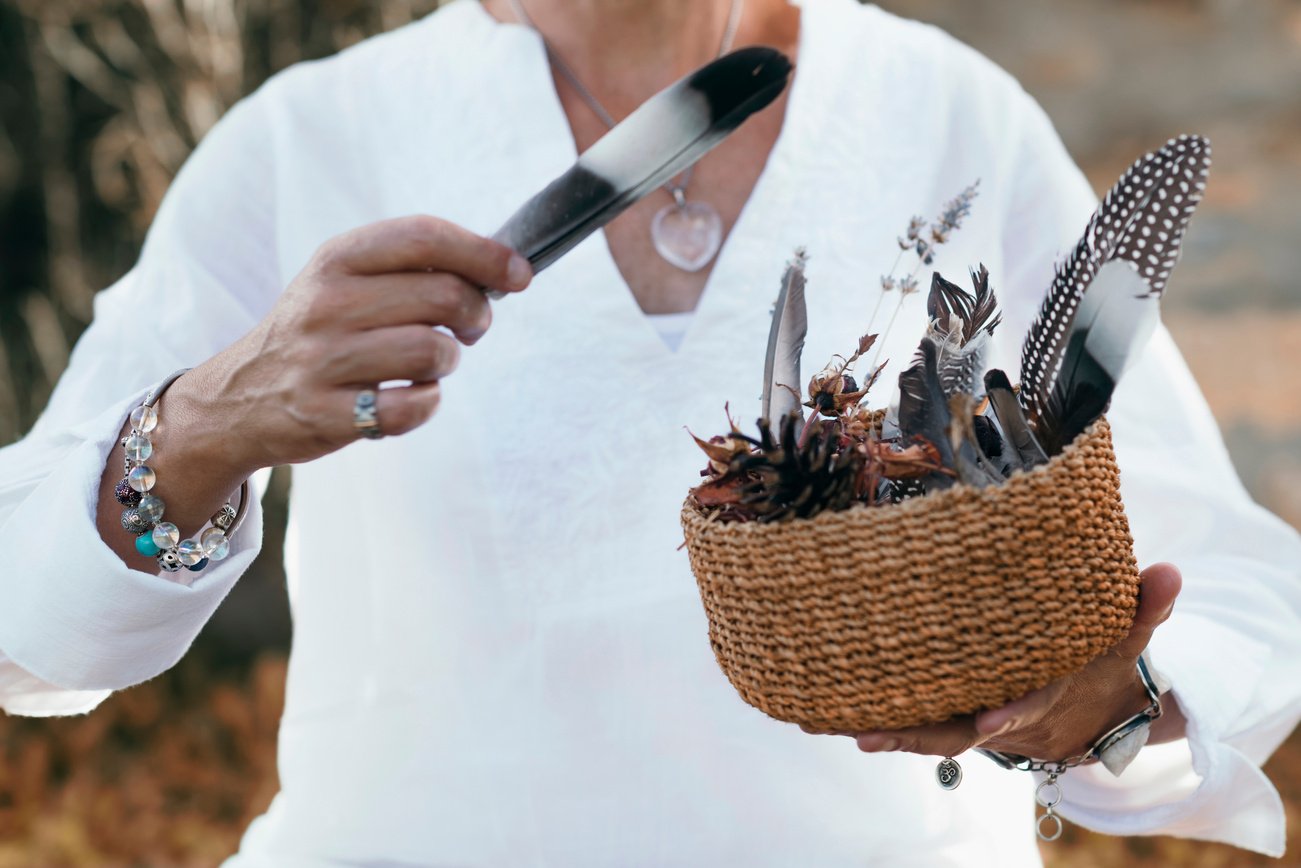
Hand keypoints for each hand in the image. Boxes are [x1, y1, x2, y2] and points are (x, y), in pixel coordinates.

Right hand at [178, 214, 531, 472]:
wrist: (239, 397)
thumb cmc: (321, 332)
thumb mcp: (346, 280)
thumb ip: (412, 267)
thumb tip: (503, 268)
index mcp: (336, 259)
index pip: (425, 238)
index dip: (484, 253)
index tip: (519, 274)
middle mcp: (326, 303)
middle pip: (444, 296)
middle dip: (476, 315)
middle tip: (470, 329)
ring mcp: (322, 360)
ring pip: (432, 352)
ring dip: (449, 362)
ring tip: (433, 364)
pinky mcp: (324, 414)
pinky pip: (412, 408)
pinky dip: (427, 404)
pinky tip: (413, 398)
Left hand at [816, 564, 1183, 760]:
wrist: (1091, 713)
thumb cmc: (1101, 665)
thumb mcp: (1126, 639)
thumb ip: (1144, 609)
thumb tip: (1171, 573)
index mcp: (1041, 697)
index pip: (1025, 708)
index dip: (1009, 715)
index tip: (987, 724)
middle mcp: (1000, 718)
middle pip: (954, 733)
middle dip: (912, 734)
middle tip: (866, 733)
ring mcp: (971, 719)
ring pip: (923, 731)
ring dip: (880, 728)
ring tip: (829, 722)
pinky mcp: (950, 714)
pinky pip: (911, 720)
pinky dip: (875, 719)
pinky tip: (829, 712)